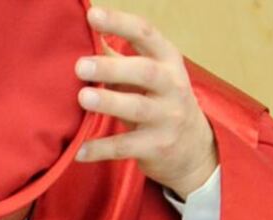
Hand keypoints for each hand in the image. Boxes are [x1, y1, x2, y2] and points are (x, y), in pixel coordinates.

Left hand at [73, 7, 217, 198]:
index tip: (93, 15)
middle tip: (80, 66)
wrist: (192, 148)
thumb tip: (85, 32)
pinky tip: (80, 152)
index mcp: (167, 60)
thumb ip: (118, 56)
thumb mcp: (147, 73)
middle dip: (112, 68)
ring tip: (83, 98)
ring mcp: (167, 118)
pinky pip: (127, 147)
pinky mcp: (157, 147)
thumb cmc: (159, 101)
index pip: (145, 34)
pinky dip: (102, 149)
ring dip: (109, 103)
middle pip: (145, 72)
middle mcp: (172, 86)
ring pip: (138, 109)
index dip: (120, 23)